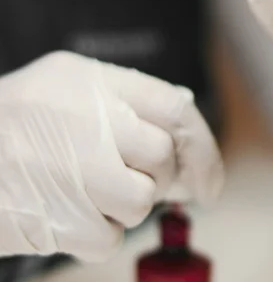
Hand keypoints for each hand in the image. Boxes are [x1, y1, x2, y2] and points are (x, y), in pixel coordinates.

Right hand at [0, 51, 223, 260]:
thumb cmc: (17, 126)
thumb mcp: (68, 91)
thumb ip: (130, 111)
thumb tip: (190, 164)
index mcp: (88, 80)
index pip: (174, 107)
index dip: (202, 147)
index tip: (208, 180)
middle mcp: (83, 118)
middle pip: (163, 156)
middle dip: (157, 177)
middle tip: (127, 178)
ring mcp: (67, 167)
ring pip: (141, 200)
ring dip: (123, 207)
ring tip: (86, 192)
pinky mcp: (53, 217)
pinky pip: (109, 237)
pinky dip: (95, 233)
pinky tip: (65, 212)